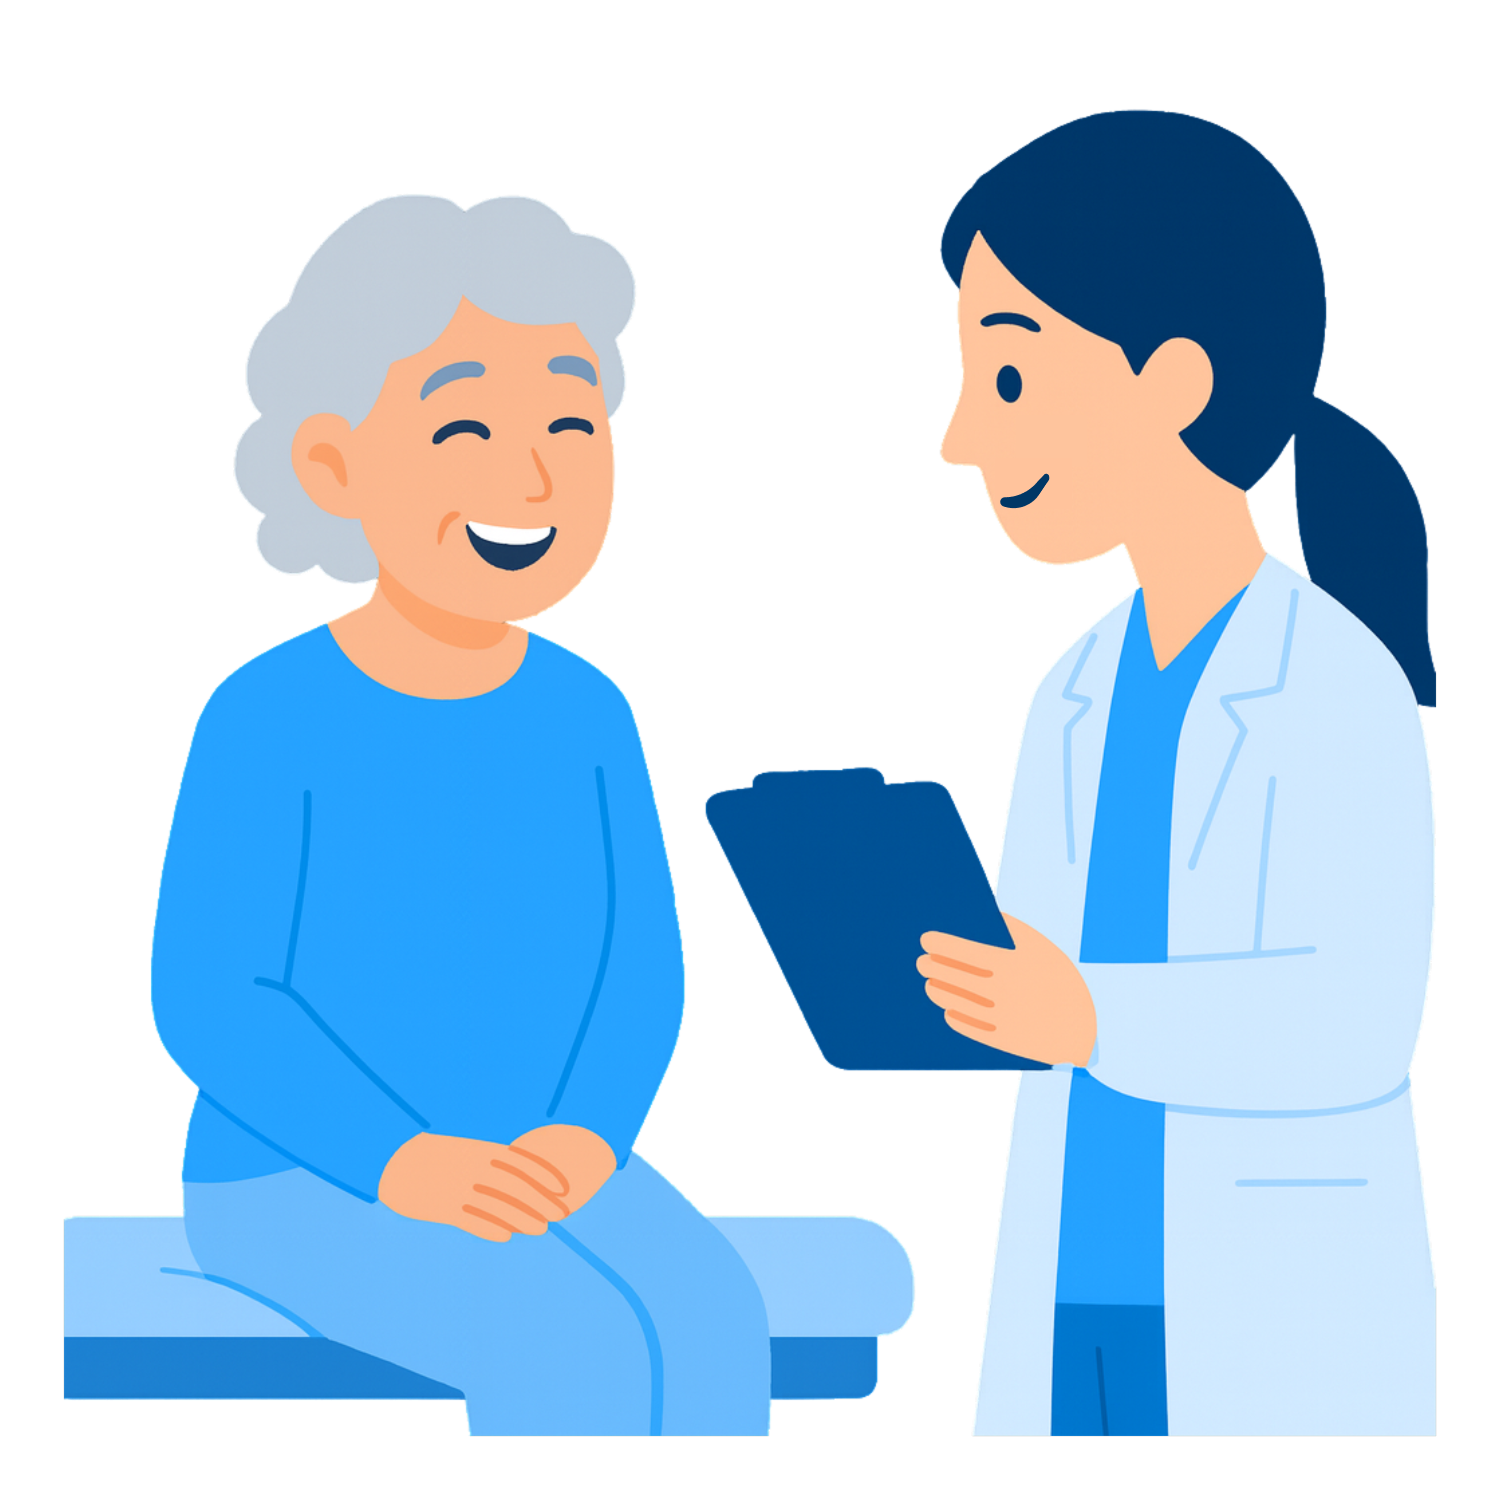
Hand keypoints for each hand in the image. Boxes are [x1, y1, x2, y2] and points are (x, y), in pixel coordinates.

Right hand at [377, 1125, 614, 1243]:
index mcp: (481, 1150)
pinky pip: (469, 1220)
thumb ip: (491, 1161)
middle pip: (514, 1186)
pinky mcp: (442, 1208)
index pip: (520, 1162)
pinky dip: (488, 1228)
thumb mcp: (467, 1150)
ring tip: (542, 1229)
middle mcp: (473, 1168)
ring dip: (521, 1218)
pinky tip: (506, 1235)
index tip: (564, 1187)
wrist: (394, 1160)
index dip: (544, 1174)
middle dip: (539, 1200)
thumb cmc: (438, 1155)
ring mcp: (458, 1188)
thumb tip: (522, 1174)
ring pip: (496, 1206)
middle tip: (560, 1214)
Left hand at [915, 913, 1096, 1065]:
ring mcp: (1004, 1019)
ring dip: (938, 991)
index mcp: (1013, 965)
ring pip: (957, 1003)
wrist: (1094, 1028)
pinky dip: (956, 1018)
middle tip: (922, 961)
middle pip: (955, 977)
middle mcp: (1004, 992)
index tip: (926, 939)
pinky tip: (949, 1010)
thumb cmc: (1066, 981)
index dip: (940, 944)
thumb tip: (988, 916)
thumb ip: (1015, 931)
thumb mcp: (1045, 949)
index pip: (963, 951)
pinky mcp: (1007, 1042)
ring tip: (930, 984)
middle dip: (933, 967)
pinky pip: (971, 1029)